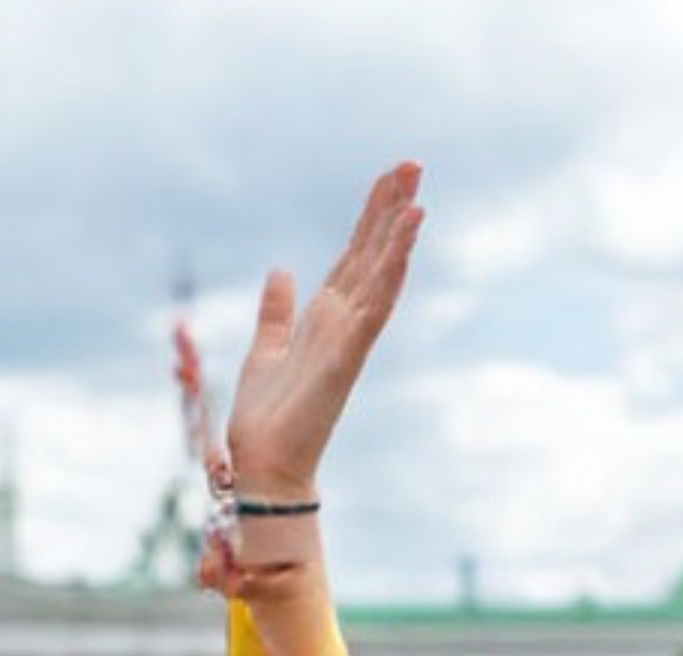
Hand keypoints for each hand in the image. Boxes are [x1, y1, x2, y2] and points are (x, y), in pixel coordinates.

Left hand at [223, 163, 423, 498]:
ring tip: (418, 193)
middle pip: (372, 254)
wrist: (264, 466)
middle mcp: (343, 322)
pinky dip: (391, 271)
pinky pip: (375, 306)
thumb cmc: (267, 418)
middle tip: (414, 163)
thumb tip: (281, 272)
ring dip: (400, 234)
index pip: (353, 255)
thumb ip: (276, 311)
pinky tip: (405, 239)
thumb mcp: (264, 349)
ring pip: (381, 274)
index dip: (371, 216)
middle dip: (391, 209)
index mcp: (324, 317)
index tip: (390, 177)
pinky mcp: (346, 357)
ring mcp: (349, 338)